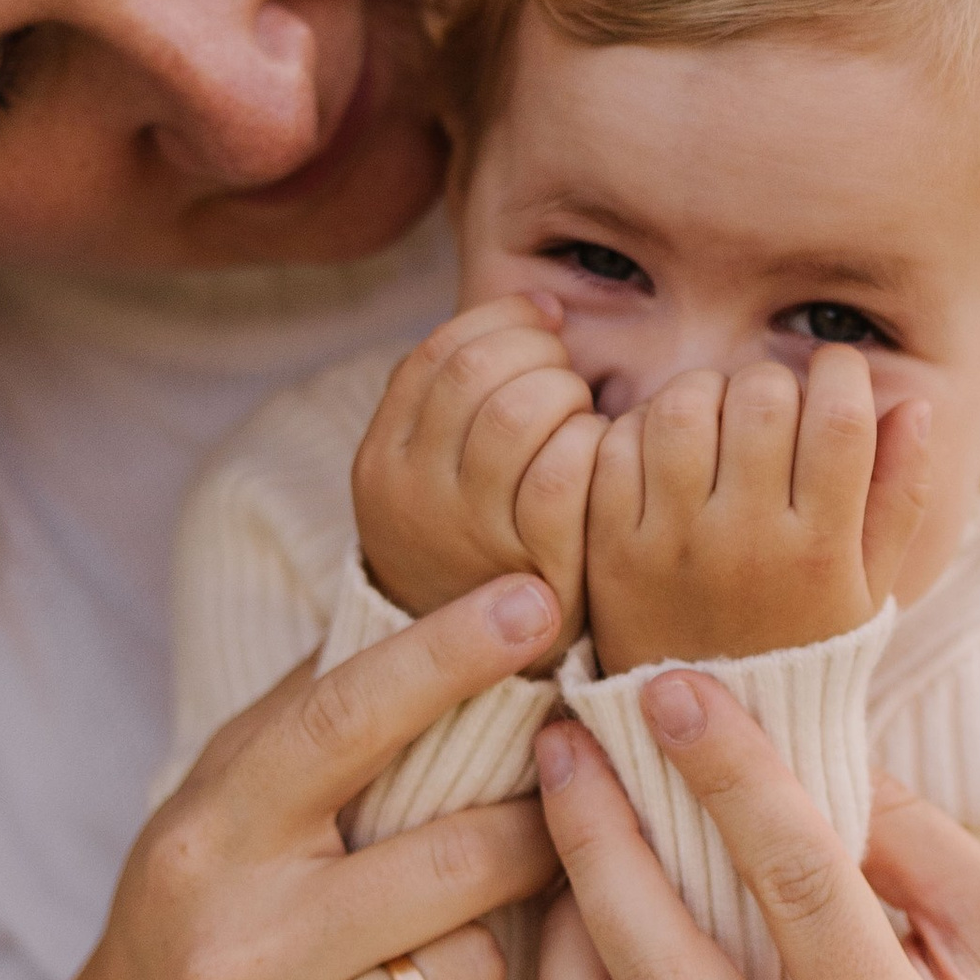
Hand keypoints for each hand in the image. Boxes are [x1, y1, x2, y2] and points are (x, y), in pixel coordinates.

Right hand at [12, 574, 566, 979]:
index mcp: (207, 842)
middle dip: (533, 825)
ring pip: (477, 970)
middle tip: (558, 809)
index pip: (340, 725)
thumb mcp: (220, 810)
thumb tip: (435, 593)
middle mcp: (233, 950)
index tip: (536, 597)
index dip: (446, 655)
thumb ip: (312, 717)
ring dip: (485, 949)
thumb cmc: (200, 922)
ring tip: (436, 948)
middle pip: (457, 858)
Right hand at [352, 294, 602, 636]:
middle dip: (539, 354)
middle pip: (479, 369)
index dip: (503, 318)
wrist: (471, 675)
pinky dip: (592, 445)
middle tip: (568, 377)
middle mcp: (411, 489)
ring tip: (581, 418)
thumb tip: (547, 304)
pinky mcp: (530, 563)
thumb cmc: (475, 550)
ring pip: (520, 409)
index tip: (546, 321)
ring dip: (568, 395)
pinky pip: (564, 471)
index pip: (439, 351)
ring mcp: (467, 529)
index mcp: (381, 458)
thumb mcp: (436, 477)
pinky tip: (598, 457)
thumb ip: (465, 397)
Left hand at [533, 677, 979, 979]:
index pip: (797, 884)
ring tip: (564, 858)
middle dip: (597, 836)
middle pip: (664, 969)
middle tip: (563, 745)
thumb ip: (909, 841)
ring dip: (562, 938)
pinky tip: (581, 969)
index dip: (727, 771)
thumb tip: (784, 748)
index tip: (672, 688)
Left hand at [584, 347, 929, 671]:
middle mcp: (746, 542)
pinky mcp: (610, 548)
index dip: (840, 373)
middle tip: (773, 403)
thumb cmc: (801, 646)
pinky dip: (642, 428)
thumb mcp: (868, 587)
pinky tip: (667, 449)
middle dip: (773, 380)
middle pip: (761, 396)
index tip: (834, 377)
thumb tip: (912, 402)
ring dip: (706, 392)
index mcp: (819, 549)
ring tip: (718, 417)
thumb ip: (900, 495)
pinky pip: (617, 445)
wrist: (707, 730)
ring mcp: (671, 544)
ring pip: (684, 407)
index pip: (839, 416)